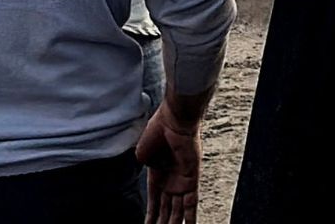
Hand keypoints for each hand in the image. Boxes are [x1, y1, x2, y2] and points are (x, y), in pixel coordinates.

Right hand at [137, 98, 201, 223]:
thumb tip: (147, 175)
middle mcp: (170, 180)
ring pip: (177, 211)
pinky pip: (191, 204)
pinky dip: (189, 217)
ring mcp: (181, 182)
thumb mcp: (142, 154)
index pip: (154, 202)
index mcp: (157, 175)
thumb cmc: (157, 132)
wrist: (173, 121)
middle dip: (161, 223)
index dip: (151, 215)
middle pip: (166, 210)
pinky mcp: (192, 181)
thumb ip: (143, 167)